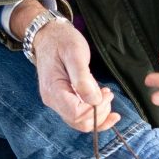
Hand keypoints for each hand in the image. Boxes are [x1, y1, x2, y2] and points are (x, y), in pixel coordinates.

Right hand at [31, 18, 119, 133]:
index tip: (107, 93)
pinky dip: (93, 112)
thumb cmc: (62, 41)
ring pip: (80, 122)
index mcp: (54, 91)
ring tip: (106, 94)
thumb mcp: (75, 54)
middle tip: (109, 94)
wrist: (49, 35)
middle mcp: (53, 101)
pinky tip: (103, 101)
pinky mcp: (63, 100)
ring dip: (98, 113)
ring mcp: (57, 102)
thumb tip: (94, 100)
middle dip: (99, 113)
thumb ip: (83, 79)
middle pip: (79, 122)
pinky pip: (79, 115)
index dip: (96, 110)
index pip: (77, 115)